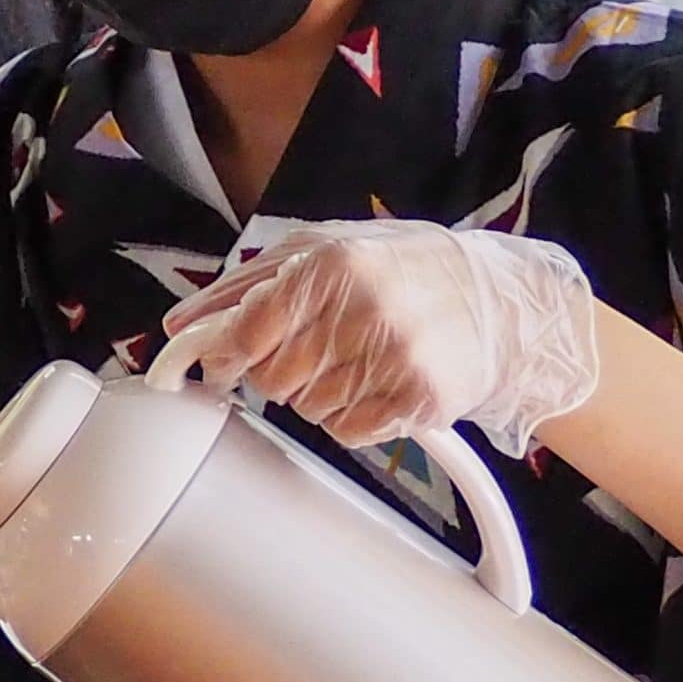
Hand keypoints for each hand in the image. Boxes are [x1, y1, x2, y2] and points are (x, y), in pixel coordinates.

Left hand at [164, 220, 599, 454]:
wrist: (499, 301)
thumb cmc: (400, 269)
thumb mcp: (324, 248)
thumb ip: (247, 283)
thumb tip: (183, 324)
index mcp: (331, 264)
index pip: (246, 329)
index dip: (225, 354)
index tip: (221, 361)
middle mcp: (362, 310)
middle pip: (272, 378)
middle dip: (279, 371)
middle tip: (311, 351)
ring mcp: (394, 358)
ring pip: (306, 409)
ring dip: (318, 394)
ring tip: (355, 360)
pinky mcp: (419, 400)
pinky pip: (347, 433)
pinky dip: (351, 418)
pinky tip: (376, 386)